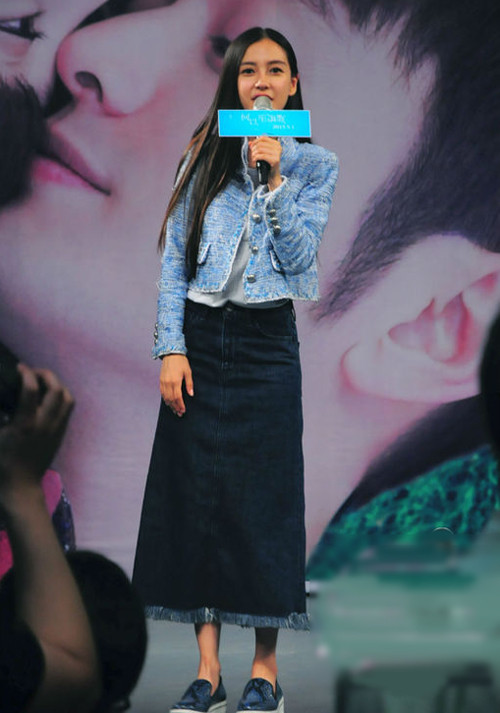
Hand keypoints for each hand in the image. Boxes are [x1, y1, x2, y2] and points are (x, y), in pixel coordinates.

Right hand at [0, 364, 73, 502]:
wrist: (20, 487)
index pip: (31, 389)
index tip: (19, 368)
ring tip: (43, 383)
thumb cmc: (1, 463)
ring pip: (68, 398)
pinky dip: (61, 398)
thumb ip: (0, 413)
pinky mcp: (61, 435)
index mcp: (25, 424)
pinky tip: (48, 399)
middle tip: (33, 372)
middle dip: (46, 375)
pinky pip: (68, 410)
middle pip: (57, 389)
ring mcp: (56, 430)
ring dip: (57, 385)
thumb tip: (4, 399)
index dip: (26, 373)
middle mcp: (45, 424)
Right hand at [160, 354, 192, 416]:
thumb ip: (189, 384)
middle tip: (179, 413)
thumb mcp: (188, 372)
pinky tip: (168, 402)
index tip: (183, 410)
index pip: (177, 397)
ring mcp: (163, 382)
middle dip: (175, 407)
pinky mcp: (160, 380)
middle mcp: (168, 383)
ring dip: (170, 405)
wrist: (171, 353)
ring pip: (165, 397)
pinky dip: (165, 399)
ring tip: (174, 410)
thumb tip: (191, 394)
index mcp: (175, 381)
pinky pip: (162, 393)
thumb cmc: (181, 362)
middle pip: (171, 399)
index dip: (180, 405)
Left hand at [249, 136, 281, 187]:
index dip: (255, 141)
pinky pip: (262, 156)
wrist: (272, 175)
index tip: (251, 146)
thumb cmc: (267, 164)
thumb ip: (256, 147)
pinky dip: (256, 158)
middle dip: (254, 149)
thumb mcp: (262, 154)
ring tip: (253, 158)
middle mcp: (278, 147)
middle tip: (252, 154)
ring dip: (254, 154)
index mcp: (276, 144)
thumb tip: (250, 143)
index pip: (263, 138)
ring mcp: (277, 153)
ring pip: (260, 149)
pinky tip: (255, 160)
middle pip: (261, 144)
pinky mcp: (275, 160)